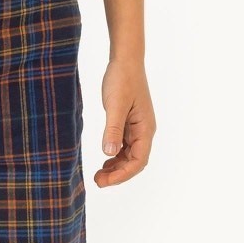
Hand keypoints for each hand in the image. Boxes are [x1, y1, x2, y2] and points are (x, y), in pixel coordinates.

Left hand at [93, 56, 154, 187]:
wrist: (125, 60)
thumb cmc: (122, 79)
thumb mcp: (115, 105)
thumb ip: (112, 129)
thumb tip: (109, 153)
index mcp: (145, 129)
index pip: (138, 161)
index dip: (123, 174)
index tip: (105, 181)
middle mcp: (144, 131)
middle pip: (135, 162)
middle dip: (118, 174)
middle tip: (98, 181)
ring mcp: (137, 128)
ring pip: (130, 155)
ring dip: (116, 167)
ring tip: (99, 175)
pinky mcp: (129, 123)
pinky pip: (125, 146)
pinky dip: (115, 156)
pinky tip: (105, 160)